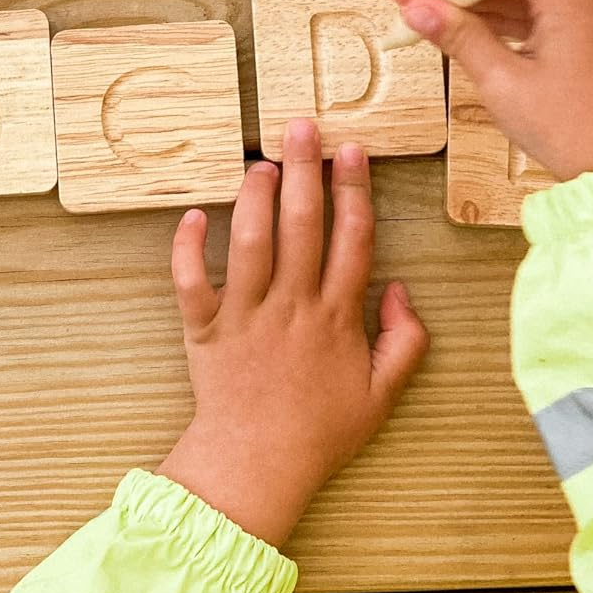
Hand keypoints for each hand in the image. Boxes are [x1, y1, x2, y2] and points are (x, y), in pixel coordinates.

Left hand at [157, 119, 428, 548]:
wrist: (257, 467)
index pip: (353, 240)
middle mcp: (293, 308)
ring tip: (260, 161)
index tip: (352, 150)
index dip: (354, 190)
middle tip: (301, 125)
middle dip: (304, 171)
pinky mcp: (205, 330)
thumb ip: (405, 341)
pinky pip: (192, 284)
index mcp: (337, 318)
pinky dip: (187, 250)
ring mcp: (246, 317)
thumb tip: (403, 289)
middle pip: (303, 226)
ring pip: (251, 244)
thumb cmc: (319, 431)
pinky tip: (192, 215)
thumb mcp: (382, 395)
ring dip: (255, 197)